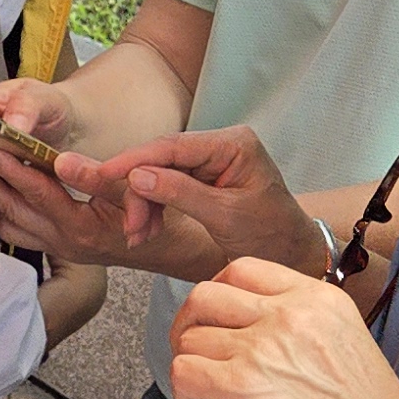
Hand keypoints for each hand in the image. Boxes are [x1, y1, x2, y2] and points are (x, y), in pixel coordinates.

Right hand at [81, 126, 327, 285]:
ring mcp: (211, 161)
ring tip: (139, 235)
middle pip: (163, 160)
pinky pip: (168, 187)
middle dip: (141, 194)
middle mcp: (221, 145)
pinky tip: (147, 230)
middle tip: (132, 228)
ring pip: (160, 175)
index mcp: (233, 144)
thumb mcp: (225, 217)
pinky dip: (155, 209)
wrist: (294, 254)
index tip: (104, 174)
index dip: (135, 159)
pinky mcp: (204, 178)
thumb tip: (136, 177)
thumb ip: (180, 193)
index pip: (174, 146)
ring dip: (145, 205)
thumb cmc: (272, 234)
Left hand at [168, 257, 398, 398]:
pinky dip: (183, 392)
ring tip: (204, 391)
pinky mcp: (241, 384)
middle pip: (205, 295)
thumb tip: (252, 336)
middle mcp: (287, 312)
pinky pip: (184, 371)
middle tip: (197, 352)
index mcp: (316, 297)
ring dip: (188, 363)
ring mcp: (262, 346)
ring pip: (190, 337)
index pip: (244, 269)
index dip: (219, 293)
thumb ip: (300, 327)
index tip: (217, 320)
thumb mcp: (345, 341)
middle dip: (189, 324)